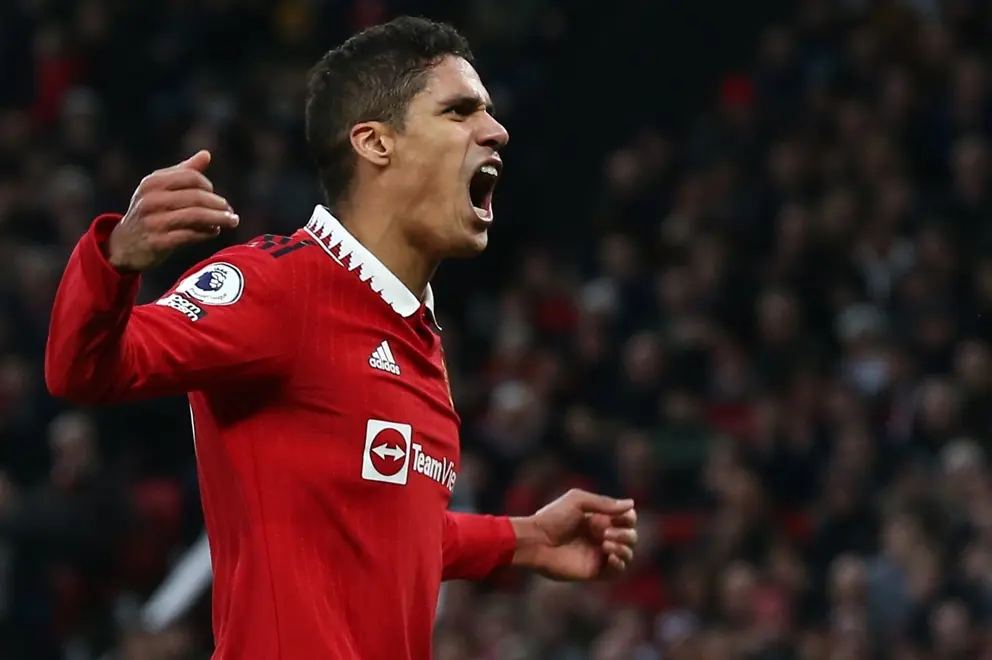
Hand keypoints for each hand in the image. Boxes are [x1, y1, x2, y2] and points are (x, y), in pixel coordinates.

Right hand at [106, 150, 238, 270]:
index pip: (191, 177)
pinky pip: (190, 235)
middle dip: (219, 205)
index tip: (216, 197)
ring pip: (196, 216)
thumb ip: (184, 172)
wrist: (124, 245)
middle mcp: (151, 199)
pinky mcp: (157, 242)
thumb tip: (206, 154)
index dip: (208, 187)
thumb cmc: (149, 212)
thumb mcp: (160, 189)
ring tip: (232, 221)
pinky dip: (207, 233)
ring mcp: (153, 221)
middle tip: (231, 212)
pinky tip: (214, 232)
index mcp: (153, 182)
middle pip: (196, 197)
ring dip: (219, 219)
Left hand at [511, 488, 636, 580]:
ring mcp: (598, 554)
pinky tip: (609, 555)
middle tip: (605, 533)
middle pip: (631, 536)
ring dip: (624, 547)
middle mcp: (601, 536)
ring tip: (606, 543)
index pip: (626, 519)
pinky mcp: (594, 571)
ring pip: (627, 553)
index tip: (622, 517)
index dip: (628, 518)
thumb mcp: (577, 501)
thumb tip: (631, 504)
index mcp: (598, 519)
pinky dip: (620, 563)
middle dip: (626, 534)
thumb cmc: (552, 518)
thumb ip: (603, 503)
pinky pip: (617, 570)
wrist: (536, 541)